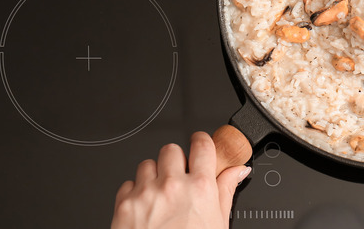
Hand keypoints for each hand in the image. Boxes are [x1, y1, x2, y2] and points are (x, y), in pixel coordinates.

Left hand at [111, 132, 251, 228]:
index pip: (202, 143)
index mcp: (201, 188)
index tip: (200, 145)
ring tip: (161, 195)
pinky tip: (145, 208)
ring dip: (154, 175)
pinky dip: (135, 192)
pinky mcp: (124, 205)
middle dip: (176, 161)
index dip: (201, 141)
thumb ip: (226, 190)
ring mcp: (146, 194)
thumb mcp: (219, 223)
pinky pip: (128, 183)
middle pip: (171, 149)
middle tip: (180, 177)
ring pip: (147, 164)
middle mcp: (173, 186)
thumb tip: (239, 171)